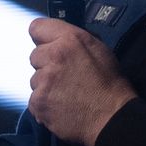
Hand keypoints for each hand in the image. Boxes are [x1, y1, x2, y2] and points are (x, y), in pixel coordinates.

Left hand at [26, 18, 136, 145]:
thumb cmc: (110, 84)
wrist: (112, 118)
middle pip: (35, 56)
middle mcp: (53, 56)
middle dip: (46, 65)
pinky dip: (44, 104)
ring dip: (45, 86)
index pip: (37, 27)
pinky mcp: (38, 101)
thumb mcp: (99, 49)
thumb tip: (59, 40)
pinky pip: (34, 99)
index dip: (42, 39)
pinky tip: (60, 107)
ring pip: (34, 79)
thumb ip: (74, 41)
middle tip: (63, 76)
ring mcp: (43, 80)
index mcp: (70, 39)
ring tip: (65, 95)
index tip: (48, 46)